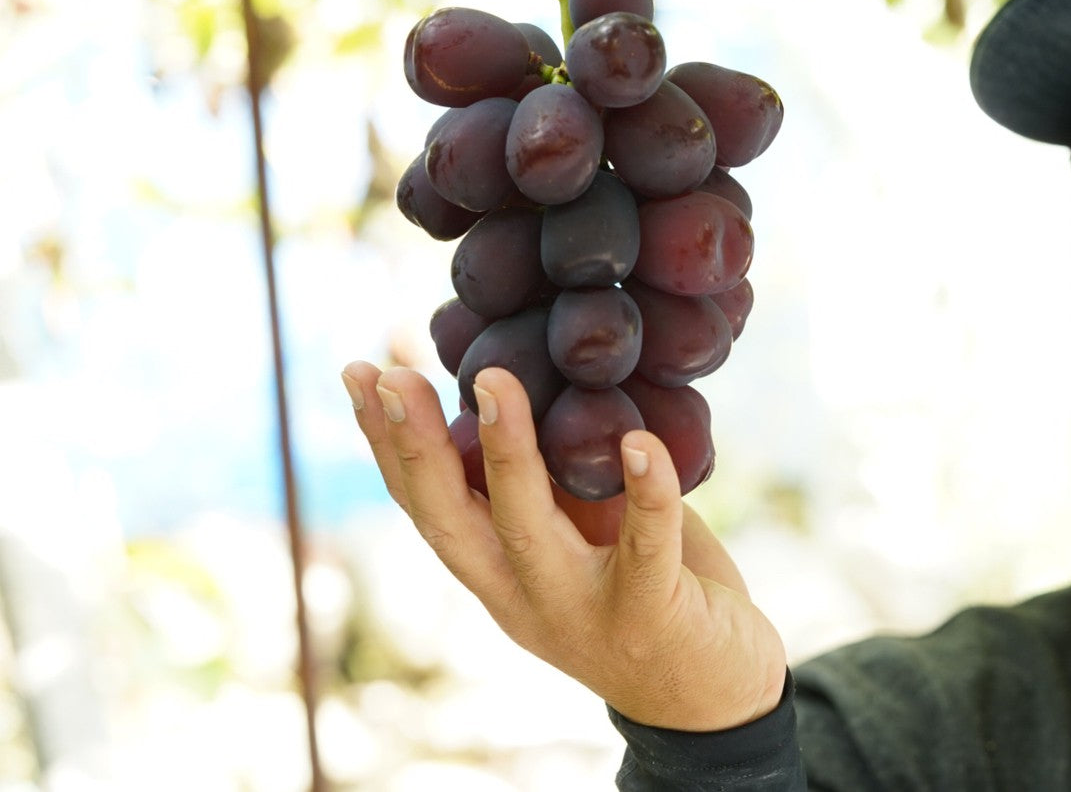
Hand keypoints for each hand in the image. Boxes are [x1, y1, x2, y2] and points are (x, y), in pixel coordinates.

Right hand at [341, 360, 788, 731]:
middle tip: (392, 375)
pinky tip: (641, 442)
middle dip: (416, 446)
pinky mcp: (651, 613)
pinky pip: (646, 546)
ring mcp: (582, 609)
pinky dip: (645, 492)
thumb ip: (552, 481)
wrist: (713, 696)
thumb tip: (518, 383)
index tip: (357, 374)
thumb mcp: (582, 534)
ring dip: (507, 453)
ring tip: (495, 382)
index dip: (386, 445)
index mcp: (497, 573)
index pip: (425, 506)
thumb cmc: (646, 590)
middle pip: (450, 521)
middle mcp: (523, 595)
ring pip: (529, 529)